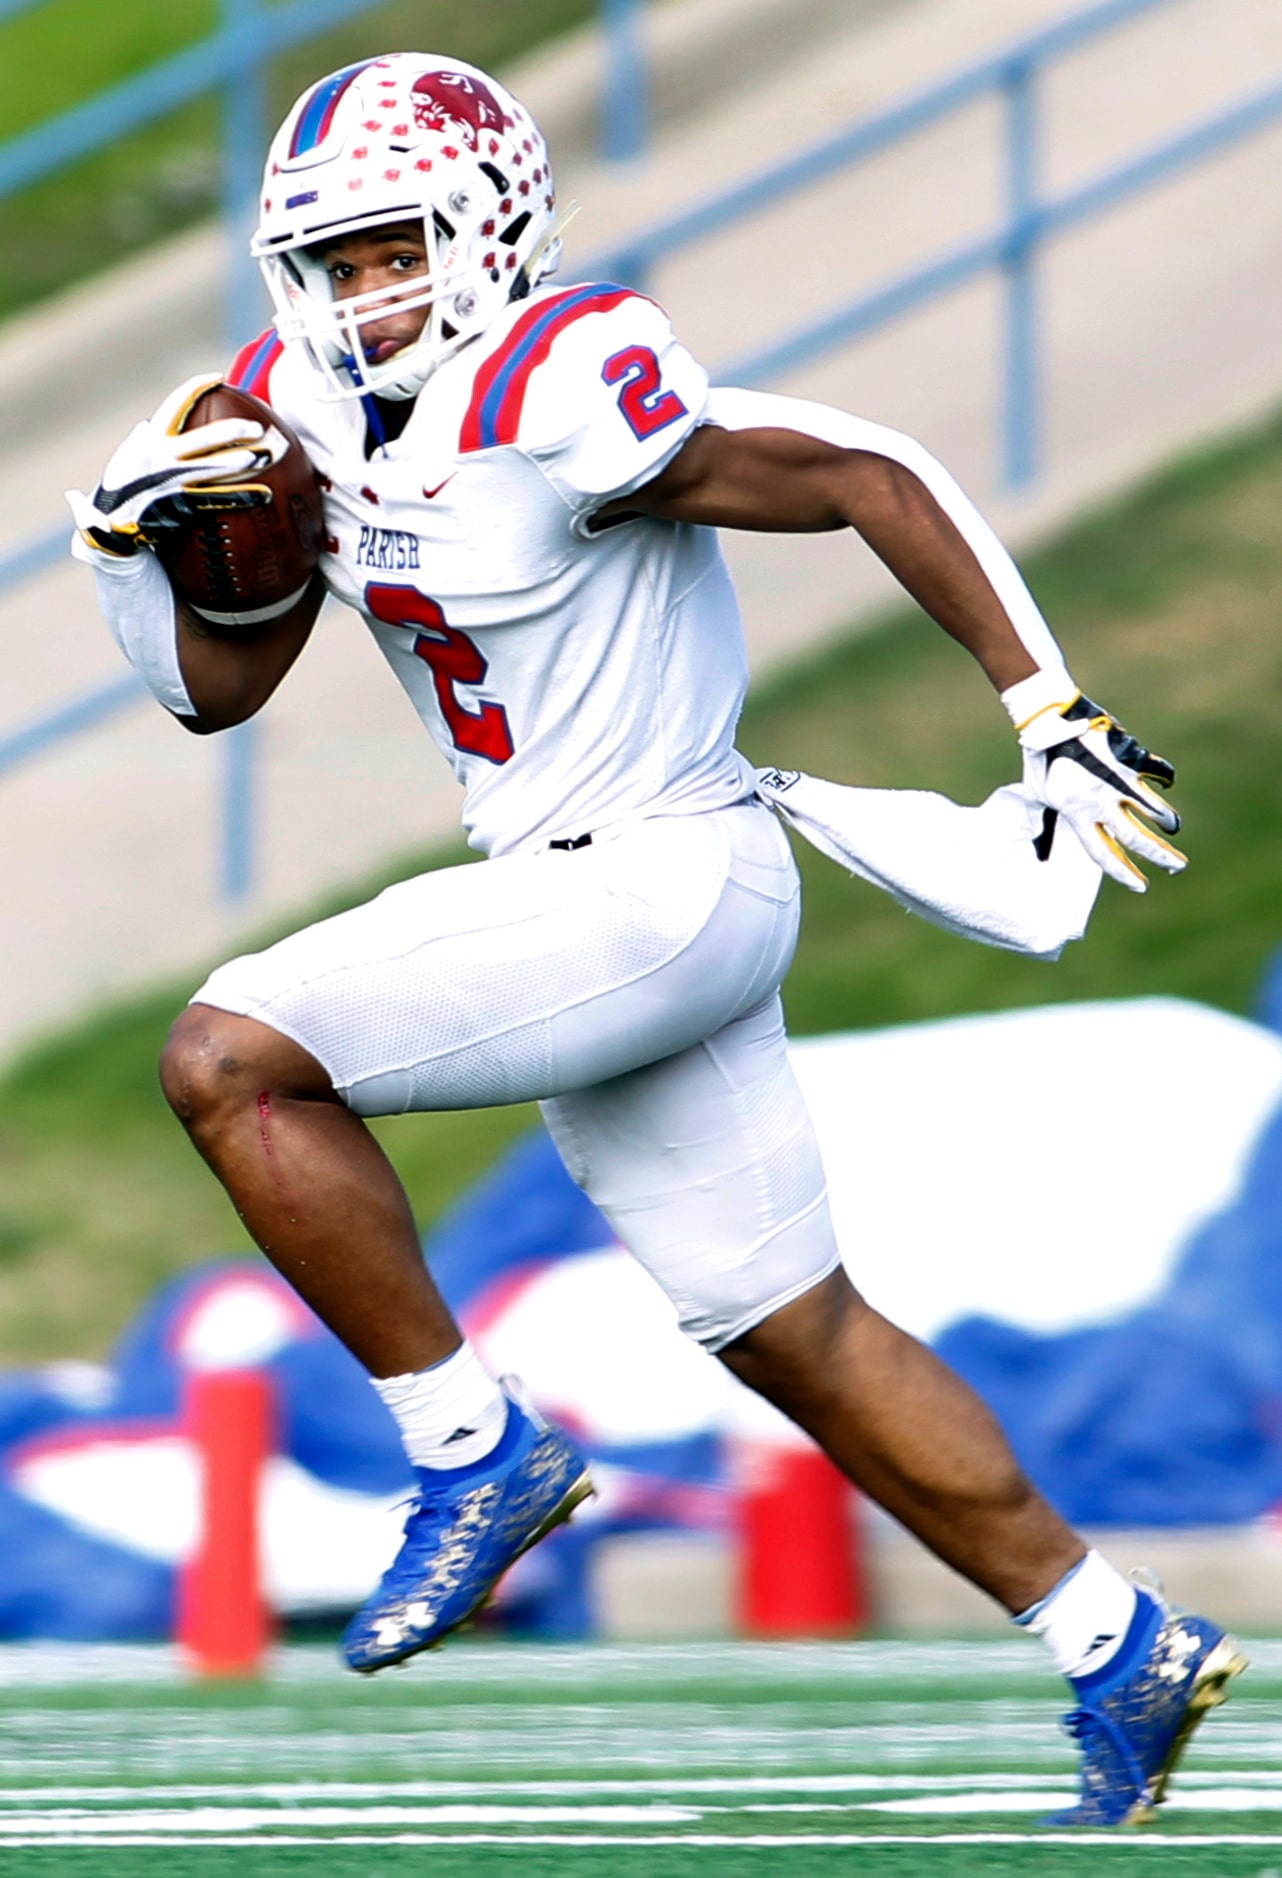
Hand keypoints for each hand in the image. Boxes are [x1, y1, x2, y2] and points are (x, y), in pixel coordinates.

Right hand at [65, 374, 274, 555]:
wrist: (108, 521)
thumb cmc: (122, 484)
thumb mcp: (131, 453)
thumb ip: (147, 437)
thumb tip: (153, 424)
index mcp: (151, 438)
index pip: (175, 404)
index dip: (197, 388)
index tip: (218, 378)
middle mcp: (161, 456)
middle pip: (203, 437)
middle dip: (232, 430)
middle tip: (258, 427)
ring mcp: (171, 481)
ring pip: (211, 467)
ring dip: (239, 462)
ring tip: (265, 457)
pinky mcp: (178, 505)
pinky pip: (214, 500)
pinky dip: (240, 497)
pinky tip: (262, 494)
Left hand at [1017, 690, 1185, 891]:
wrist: (1050, 718)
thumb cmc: (1039, 758)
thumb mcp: (1035, 796)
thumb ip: (1041, 822)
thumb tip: (1036, 848)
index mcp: (1077, 814)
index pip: (1104, 853)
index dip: (1124, 873)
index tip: (1141, 886)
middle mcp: (1101, 801)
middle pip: (1137, 838)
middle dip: (1161, 856)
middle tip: (1178, 867)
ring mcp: (1119, 778)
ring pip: (1153, 808)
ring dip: (1167, 820)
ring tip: (1173, 828)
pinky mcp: (1131, 755)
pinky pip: (1158, 771)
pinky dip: (1165, 777)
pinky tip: (1165, 783)